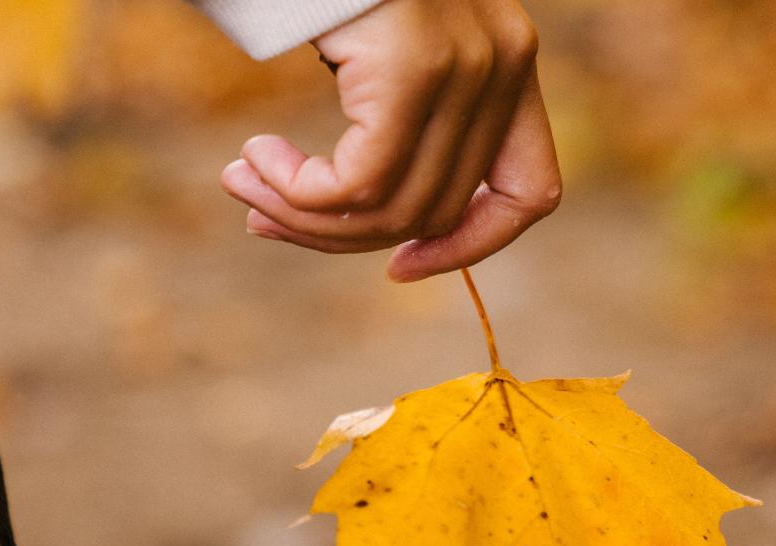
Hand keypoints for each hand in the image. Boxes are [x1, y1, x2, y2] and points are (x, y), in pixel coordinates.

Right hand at [220, 0, 561, 281]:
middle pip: (434, 210)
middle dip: (340, 234)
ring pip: (391, 208)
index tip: (400, 265)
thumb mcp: (388, 49)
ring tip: (244, 187)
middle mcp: (503, 65)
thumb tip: (363, 218)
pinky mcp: (413, 67)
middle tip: (263, 218)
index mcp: (511, 64)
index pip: (531, 192)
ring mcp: (465, 66)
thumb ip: (403, 119)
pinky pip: (357, 184)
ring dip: (304, 216)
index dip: (471, 246)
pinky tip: (256, 162)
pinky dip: (299, 193)